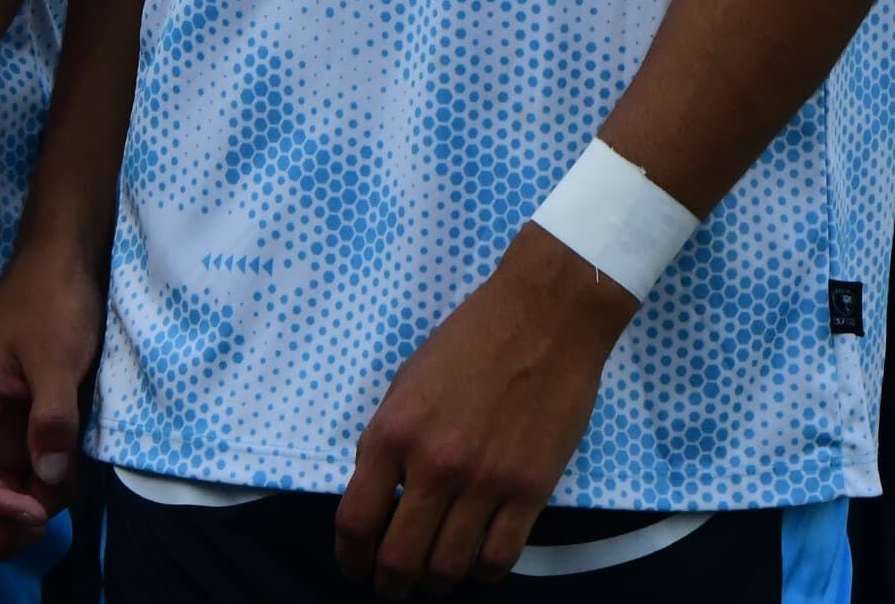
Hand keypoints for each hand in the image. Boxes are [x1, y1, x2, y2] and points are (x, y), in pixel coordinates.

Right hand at [0, 232, 107, 556]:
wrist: (69, 262)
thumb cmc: (51, 297)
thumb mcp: (54, 355)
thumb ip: (51, 416)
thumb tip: (49, 476)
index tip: (34, 509)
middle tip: (38, 522)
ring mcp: (6, 430)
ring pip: (2, 497)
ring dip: (29, 508)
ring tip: (67, 489)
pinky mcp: (33, 428)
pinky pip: (33, 477)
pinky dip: (51, 489)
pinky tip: (75, 473)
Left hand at [334, 228, 636, 597]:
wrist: (545, 317)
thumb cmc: (472, 339)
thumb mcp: (407, 381)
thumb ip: (388, 441)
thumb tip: (377, 495)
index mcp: (394, 432)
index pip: (355, 521)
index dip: (350, 557)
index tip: (355, 566)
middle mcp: (435, 465)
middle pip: (399, 558)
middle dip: (390, 584)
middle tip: (392, 587)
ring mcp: (485, 482)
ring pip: (449, 567)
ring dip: (436, 583)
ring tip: (435, 578)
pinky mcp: (531, 490)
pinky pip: (499, 558)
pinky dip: (483, 572)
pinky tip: (478, 563)